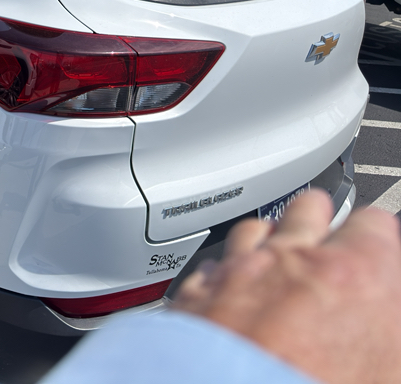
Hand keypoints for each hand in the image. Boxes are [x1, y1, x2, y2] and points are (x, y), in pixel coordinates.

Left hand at [174, 190, 400, 383]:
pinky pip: (214, 263)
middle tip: (330, 242)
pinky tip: (230, 289)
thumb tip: (386, 325)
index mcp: (358, 275)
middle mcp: (293, 260)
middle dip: (322, 223)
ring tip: (279, 257)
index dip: (381, 239)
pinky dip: (226, 271)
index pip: (378, 226)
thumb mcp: (387, 367)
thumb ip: (388, 335)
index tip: (382, 249)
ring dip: (270, 240)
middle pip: (310, 211)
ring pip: (256, 229)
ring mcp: (238, 271)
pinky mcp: (196, 293)